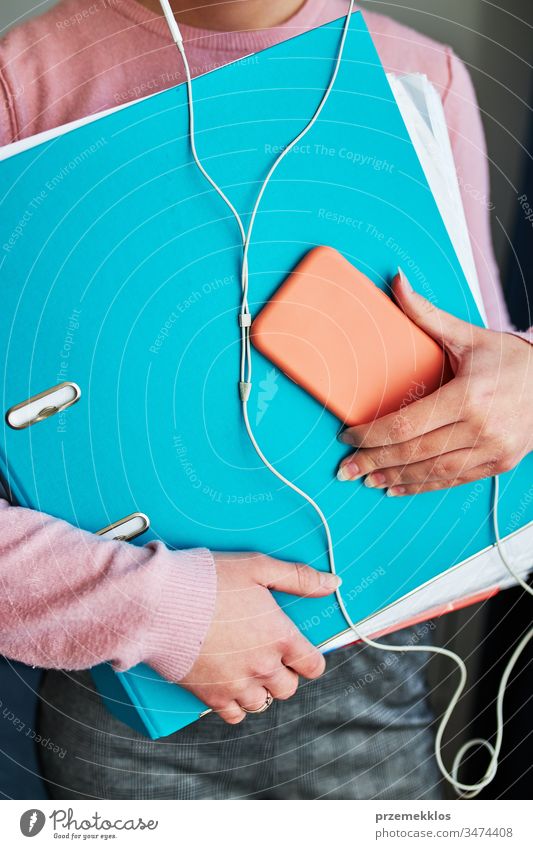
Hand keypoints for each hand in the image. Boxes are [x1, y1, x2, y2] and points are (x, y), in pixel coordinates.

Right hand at [179, 551, 339, 722]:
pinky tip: (227, 683)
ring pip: (263, 703)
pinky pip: (234, 715)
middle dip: (283, 673)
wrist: (158, 603)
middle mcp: (263, 667)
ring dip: (259, 689)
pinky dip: (234, 704)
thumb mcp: (257, 566)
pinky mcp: (210, 696)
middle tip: (266, 653)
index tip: (298, 651)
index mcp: (280, 637)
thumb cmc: (207, 580)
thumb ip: (298, 578)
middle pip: (288, 687)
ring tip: (245, 668)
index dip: (308, 658)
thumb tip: (332, 585)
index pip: (313, 665)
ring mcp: (236, 685)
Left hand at [337, 269, 532, 494]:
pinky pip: (454, 481)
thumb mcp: (469, 335)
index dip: (372, 435)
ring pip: (432, 473)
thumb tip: (396, 283)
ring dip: (395, 478)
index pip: (406, 425)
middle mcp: (481, 427)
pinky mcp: (499, 463)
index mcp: (469, 396)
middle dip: (373, 462)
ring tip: (367, 480)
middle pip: (414, 453)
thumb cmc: (511, 360)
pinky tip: (399, 487)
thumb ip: (427, 314)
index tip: (348, 435)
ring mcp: (492, 450)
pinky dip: (423, 486)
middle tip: (345, 468)